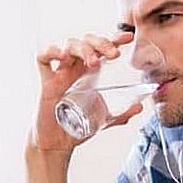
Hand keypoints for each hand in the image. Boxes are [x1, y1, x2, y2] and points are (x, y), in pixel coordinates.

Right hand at [28, 31, 142, 154]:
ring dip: (83, 48)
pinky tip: (63, 57)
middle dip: (101, 43)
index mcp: (89, 73)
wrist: (59, 143)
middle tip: (114, 54)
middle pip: (86, 41)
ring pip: (68, 45)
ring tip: (94, 61)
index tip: (127, 39)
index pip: (101, 48)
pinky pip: (42, 59)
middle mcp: (75, 68)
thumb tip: (140, 107)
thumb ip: (122, 113)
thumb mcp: (105, 119)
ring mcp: (60, 73)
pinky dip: (51, 52)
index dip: (113, 39)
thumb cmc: (78, 127)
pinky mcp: (47, 83)